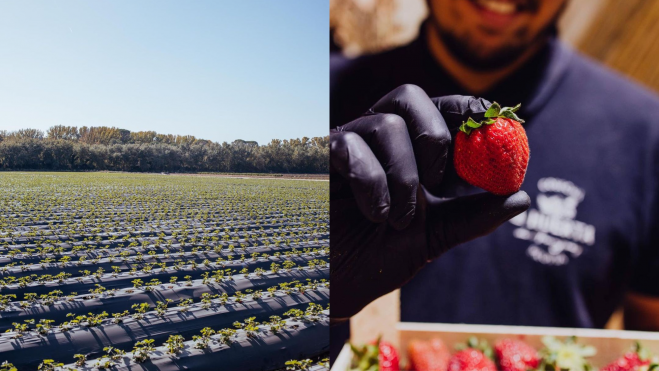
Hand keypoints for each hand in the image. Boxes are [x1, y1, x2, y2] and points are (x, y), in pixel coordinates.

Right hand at [330, 84, 529, 322]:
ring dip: (404, 177)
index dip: (467, 110)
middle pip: (408, 96)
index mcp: (406, 149)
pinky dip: (373, 184)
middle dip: (434, 135)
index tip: (496, 123)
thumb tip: (521, 197)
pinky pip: (351, 149)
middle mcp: (375, 140)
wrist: (337, 284)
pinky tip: (376, 214)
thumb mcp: (435, 235)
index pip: (438, 110)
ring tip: (400, 218)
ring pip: (385, 124)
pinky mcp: (320, 162)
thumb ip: (473, 216)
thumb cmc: (380, 254)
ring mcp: (346, 147)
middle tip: (438, 181)